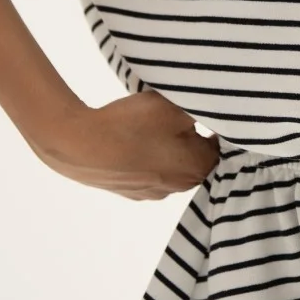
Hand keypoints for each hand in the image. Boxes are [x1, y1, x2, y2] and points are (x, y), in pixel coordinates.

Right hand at [25, 90, 220, 200]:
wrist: (80, 144)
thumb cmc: (133, 125)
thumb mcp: (174, 106)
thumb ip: (199, 108)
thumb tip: (210, 111)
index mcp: (197, 168)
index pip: (219, 147)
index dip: (213, 126)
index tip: (200, 111)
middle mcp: (178, 187)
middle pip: (194, 159)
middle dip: (189, 138)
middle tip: (173, 114)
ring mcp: (150, 193)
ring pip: (169, 166)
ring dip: (164, 148)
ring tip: (148, 126)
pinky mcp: (127, 191)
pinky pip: (145, 171)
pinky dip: (142, 157)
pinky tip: (130, 140)